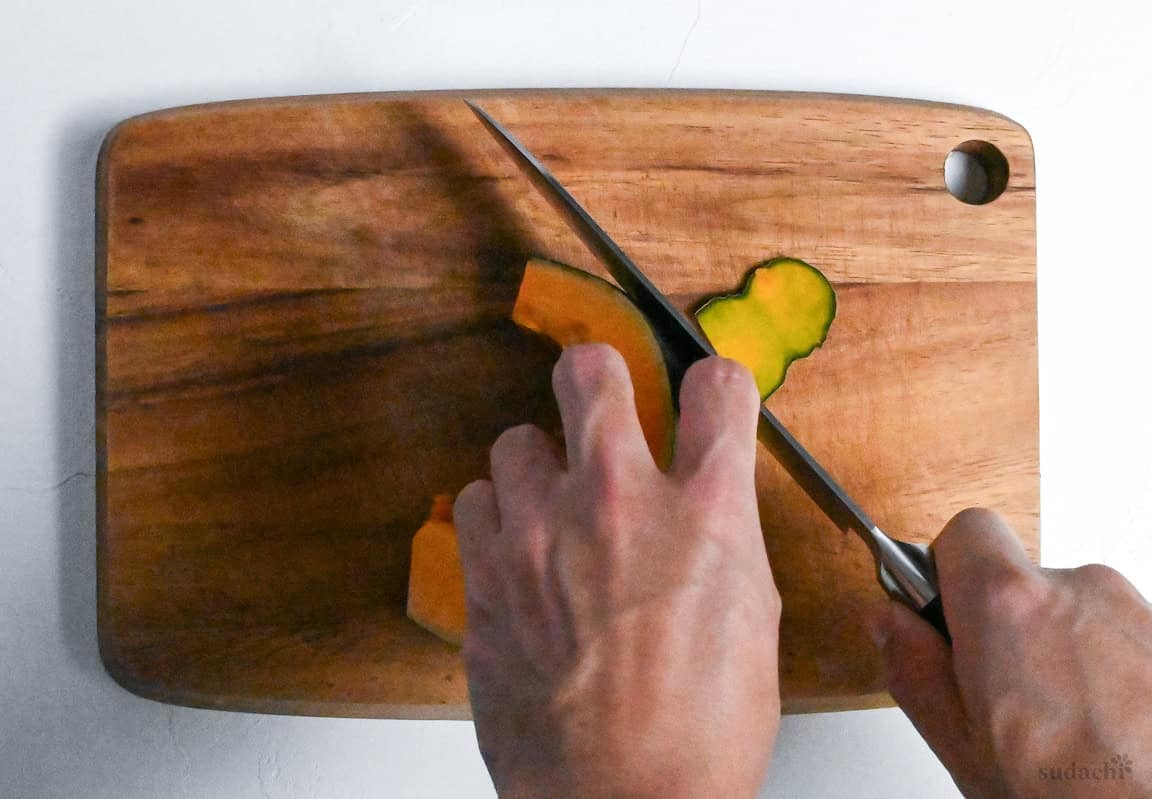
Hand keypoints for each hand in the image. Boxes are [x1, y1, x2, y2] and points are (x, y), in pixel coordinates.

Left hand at [454, 344, 781, 797]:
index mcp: (705, 512)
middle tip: (601, 399)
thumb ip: (721, 534)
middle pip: (592, 372)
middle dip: (600, 376)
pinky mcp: (486, 573)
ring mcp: (540, 533)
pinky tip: (518, 551)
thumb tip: (703, 494)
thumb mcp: (752, 618)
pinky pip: (475, 502)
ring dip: (540, 465)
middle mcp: (619, 503)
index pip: (717, 390)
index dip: (714, 387)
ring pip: (517, 439)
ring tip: (555, 508)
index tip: (704, 397)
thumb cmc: (699, 733)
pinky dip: (497, 518)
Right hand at [870, 508, 1151, 797]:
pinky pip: (1123, 640)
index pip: (966, 531)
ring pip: (1076, 614)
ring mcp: (1135, 613)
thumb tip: (890, 622)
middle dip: (1009, 628)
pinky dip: (1112, 674)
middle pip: (1024, 581)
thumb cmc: (1077, 793)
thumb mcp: (962, 744)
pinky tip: (1108, 730)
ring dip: (1064, 654)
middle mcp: (1078, 590)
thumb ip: (914, 669)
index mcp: (1008, 606)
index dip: (949, 568)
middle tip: (1006, 698)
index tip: (945, 615)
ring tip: (1067, 727)